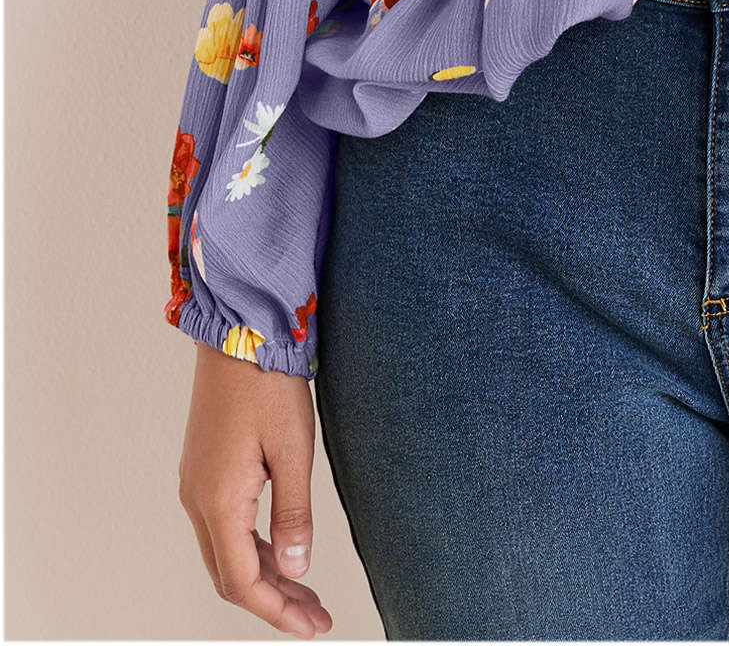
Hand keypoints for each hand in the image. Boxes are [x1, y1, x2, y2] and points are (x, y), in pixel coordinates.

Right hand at [177, 340, 333, 637]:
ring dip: (264, 576)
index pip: (244, 582)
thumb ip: (294, 513)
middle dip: (273, 601)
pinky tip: (284, 547)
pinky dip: (253, 548)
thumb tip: (298, 568)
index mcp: (218, 502)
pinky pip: (224, 527)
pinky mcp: (204, 470)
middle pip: (230, 576)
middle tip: (314, 616)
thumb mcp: (293, 449)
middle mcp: (198, 500)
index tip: (311, 628)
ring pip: (226, 553)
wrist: (237, 330)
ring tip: (306, 589)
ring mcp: (197, 485)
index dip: (278, 612)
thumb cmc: (266, 382)